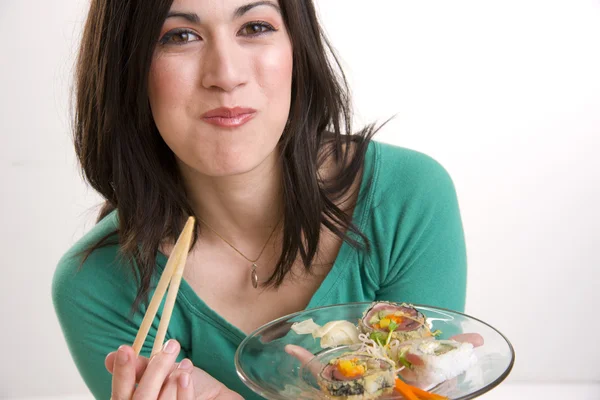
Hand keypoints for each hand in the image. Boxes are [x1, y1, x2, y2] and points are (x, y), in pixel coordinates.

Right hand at [106, 339, 241, 399]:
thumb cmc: (184, 387)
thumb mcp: (160, 375)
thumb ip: (140, 368)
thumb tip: (113, 356)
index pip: (120, 395)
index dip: (121, 373)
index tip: (125, 349)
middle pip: (141, 399)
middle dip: (155, 370)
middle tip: (171, 344)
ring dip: (174, 378)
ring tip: (186, 363)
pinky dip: (184, 391)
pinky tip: (188, 376)